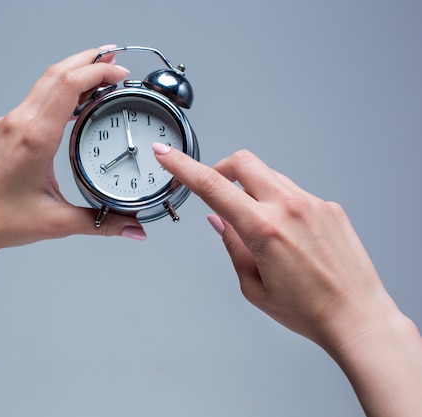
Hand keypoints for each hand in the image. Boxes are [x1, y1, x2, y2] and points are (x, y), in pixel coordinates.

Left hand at [0, 47, 146, 258]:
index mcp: (34, 138)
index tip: (119, 72)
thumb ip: (102, 223)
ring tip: (96, 77)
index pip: (68, 85)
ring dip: (71, 74)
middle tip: (114, 60)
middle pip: (56, 73)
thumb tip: (133, 229)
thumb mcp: (58, 222)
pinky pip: (30, 100)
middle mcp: (17, 123)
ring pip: (41, 84)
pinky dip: (55, 92)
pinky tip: (68, 105)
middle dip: (88, 61)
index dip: (97, 71)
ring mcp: (5, 124)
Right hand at [153, 143, 421, 416]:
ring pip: (269, 176)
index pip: (212, 187)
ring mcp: (313, 204)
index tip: (166, 155)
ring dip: (252, 190)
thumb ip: (233, 245)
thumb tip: (219, 221)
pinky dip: (278, 203)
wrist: (358, 317)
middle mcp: (290, 208)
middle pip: (243, 162)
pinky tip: (288, 235)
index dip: (183, 167)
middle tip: (217, 191)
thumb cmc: (309, 311)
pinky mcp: (330, 207)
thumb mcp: (253, 286)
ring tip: (258, 227)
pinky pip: (293, 192)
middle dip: (221, 170)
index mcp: (264, 229)